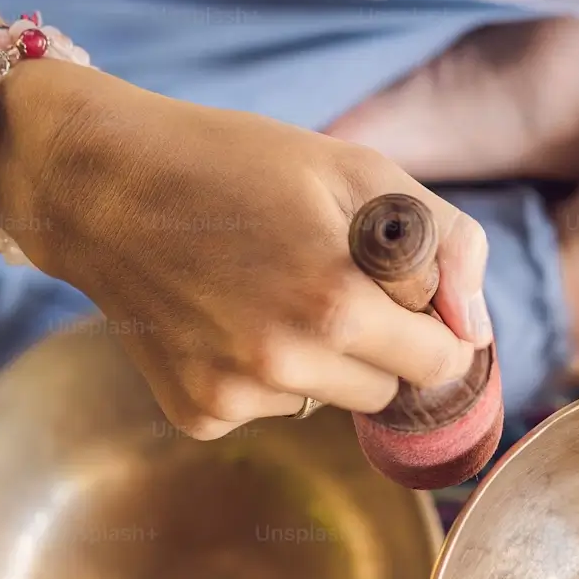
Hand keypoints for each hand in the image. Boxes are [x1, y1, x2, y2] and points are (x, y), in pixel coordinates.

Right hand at [0, 66, 492, 437]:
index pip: (442, 361)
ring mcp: (239, 396)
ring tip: (268, 291)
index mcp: (337, 303)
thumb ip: (443, 245)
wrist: (101, 185)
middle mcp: (288, 364)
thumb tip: (478, 332)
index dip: (433, 323)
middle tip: (326, 279)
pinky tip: (225, 316)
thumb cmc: (237, 164)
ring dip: (324, 361)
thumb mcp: (356, 172)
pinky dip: (264, 374)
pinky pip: (273, 410)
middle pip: (392, 391)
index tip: (404, 293)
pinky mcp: (200, 415)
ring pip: (334, 403)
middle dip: (381, 344)